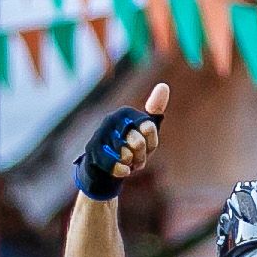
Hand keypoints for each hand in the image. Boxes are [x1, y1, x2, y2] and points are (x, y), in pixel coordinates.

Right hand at [79, 83, 170, 199]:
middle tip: (136, 157)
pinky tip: (122, 170)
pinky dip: (122, 171)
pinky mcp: (92, 151)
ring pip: (127, 155)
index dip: (151, 143)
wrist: (103, 166)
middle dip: (141, 156)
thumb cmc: (129, 145)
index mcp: (126, 113)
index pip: (149, 128)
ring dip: (131, 164)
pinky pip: (115, 165)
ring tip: (127, 162)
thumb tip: (163, 85)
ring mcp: (100, 134)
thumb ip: (155, 110)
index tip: (145, 145)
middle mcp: (111, 119)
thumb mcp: (146, 130)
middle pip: (138, 143)